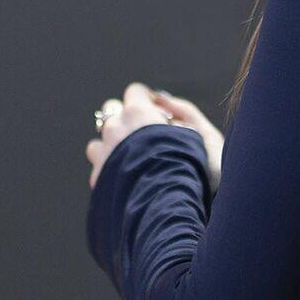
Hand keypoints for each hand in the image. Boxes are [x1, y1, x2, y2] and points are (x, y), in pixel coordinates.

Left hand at [86, 81, 222, 190]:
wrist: (167, 208)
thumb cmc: (191, 169)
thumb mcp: (201, 134)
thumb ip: (183, 111)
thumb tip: (163, 100)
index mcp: (139, 114)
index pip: (135, 91)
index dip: (147, 100)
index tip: (157, 113)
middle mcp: (115, 129)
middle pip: (112, 110)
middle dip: (126, 117)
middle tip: (145, 134)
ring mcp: (103, 153)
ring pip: (100, 139)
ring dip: (113, 143)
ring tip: (134, 159)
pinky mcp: (99, 178)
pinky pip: (99, 165)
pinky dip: (109, 167)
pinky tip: (127, 177)